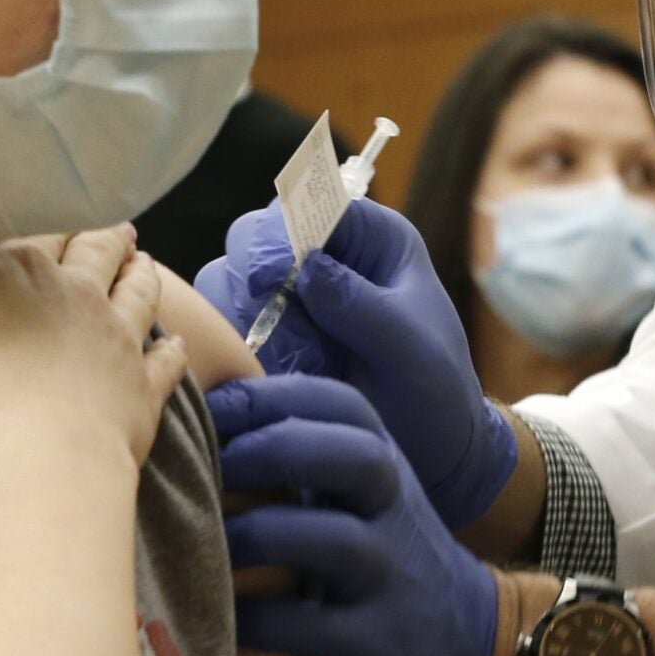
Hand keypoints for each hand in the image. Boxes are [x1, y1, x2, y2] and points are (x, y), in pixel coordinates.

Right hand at [0, 225, 185, 466]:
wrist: (42, 443)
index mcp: (29, 270)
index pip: (42, 235)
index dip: (50, 224)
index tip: (59, 214)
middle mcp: (82, 294)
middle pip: (98, 255)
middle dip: (106, 239)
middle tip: (120, 230)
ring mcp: (118, 338)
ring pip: (139, 295)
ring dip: (143, 277)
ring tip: (146, 263)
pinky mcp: (142, 387)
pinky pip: (164, 363)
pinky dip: (172, 351)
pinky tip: (177, 344)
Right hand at [197, 199, 516, 529]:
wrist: (429, 452)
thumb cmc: (435, 393)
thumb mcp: (411, 351)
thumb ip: (362, 306)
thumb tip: (310, 265)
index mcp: (372, 241)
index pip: (312, 203)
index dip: (284, 232)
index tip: (271, 277)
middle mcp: (324, 257)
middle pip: (256, 233)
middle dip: (251, 274)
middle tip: (263, 321)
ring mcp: (288, 296)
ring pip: (228, 276)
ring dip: (235, 312)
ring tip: (269, 357)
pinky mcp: (263, 334)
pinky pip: (220, 322)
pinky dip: (225, 344)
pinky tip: (253, 372)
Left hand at [208, 377, 500, 655]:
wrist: (470, 646)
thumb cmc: (388, 560)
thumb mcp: (365, 496)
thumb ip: (309, 456)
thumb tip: (206, 420)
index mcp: (385, 464)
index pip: (341, 404)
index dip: (270, 396)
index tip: (206, 405)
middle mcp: (395, 510)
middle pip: (350, 455)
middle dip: (271, 449)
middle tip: (206, 467)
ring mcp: (391, 576)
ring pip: (334, 538)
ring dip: (257, 535)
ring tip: (203, 544)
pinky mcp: (378, 643)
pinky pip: (313, 626)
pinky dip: (258, 619)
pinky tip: (220, 618)